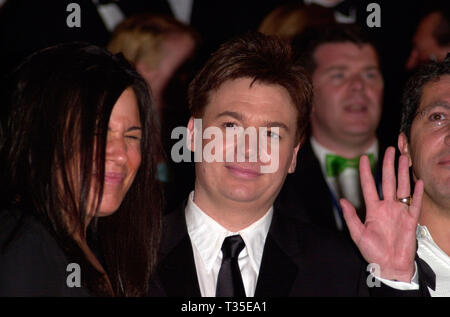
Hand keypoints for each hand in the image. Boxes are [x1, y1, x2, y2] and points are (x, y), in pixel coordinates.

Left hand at [341, 147, 423, 281]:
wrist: (389, 266)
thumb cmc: (373, 252)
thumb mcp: (358, 234)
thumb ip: (351, 217)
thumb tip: (342, 201)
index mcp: (373, 209)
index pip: (368, 185)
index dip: (366, 171)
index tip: (363, 157)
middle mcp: (387, 207)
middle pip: (387, 181)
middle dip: (388, 165)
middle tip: (390, 150)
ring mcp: (400, 212)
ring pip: (402, 188)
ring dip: (403, 173)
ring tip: (404, 158)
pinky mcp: (411, 220)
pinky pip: (415, 204)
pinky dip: (417, 193)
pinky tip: (418, 182)